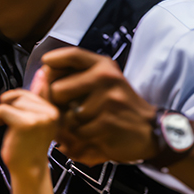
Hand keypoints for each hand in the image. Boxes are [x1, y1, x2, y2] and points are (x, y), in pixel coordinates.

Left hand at [0, 70, 60, 176]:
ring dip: (0, 110)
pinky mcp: (26, 123)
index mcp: (54, 110)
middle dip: (9, 104)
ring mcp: (40, 118)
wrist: (29, 171)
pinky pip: (3, 109)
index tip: (22, 84)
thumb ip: (39, 98)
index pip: (38, 88)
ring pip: (12, 100)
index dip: (21, 92)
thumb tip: (42, 73)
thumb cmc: (29, 149)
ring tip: (3, 123)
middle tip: (6, 119)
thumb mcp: (37, 120)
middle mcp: (50, 113)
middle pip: (22, 94)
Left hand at [36, 47, 157, 165]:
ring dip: (71, 125)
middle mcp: (106, 78)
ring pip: (66, 115)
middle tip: (67, 110)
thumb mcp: (105, 83)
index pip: (72, 55)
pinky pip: (78, 132)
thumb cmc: (121, 107)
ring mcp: (107, 99)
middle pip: (57, 89)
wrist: (150, 130)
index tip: (45, 66)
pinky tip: (95, 134)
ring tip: (86, 124)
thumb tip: (43, 76)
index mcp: (104, 66)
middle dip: (57, 105)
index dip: (54, 61)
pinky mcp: (108, 121)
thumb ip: (79, 77)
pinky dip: (82, 138)